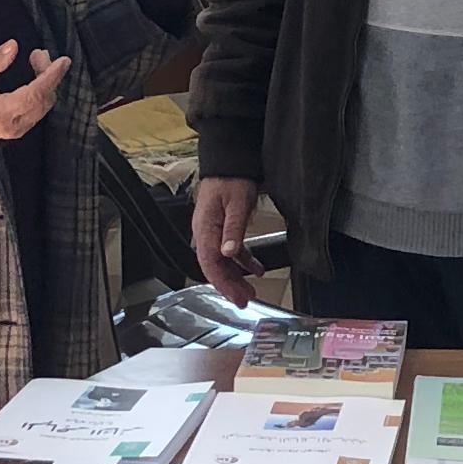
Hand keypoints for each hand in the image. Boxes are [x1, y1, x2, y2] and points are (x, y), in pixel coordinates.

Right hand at [0, 39, 69, 142]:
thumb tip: (13, 46)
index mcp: (1, 114)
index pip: (34, 95)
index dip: (50, 77)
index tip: (63, 61)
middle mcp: (16, 125)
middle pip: (44, 99)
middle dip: (49, 74)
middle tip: (40, 53)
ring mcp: (21, 129)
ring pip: (45, 104)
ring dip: (47, 81)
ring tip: (38, 59)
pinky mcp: (23, 128)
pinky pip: (40, 108)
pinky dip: (43, 90)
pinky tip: (37, 75)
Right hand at [191, 174, 264, 300]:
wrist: (229, 162)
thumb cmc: (231, 180)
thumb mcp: (236, 204)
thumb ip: (233, 230)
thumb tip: (228, 253)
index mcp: (205, 230)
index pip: (210, 264)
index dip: (223, 284)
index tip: (236, 297)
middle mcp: (205, 234)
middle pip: (215, 267)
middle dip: (230, 286)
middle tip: (245, 300)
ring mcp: (213, 233)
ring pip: (223, 262)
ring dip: (236, 277)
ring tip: (250, 291)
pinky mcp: (222, 229)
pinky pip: (230, 251)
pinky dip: (243, 262)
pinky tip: (256, 269)